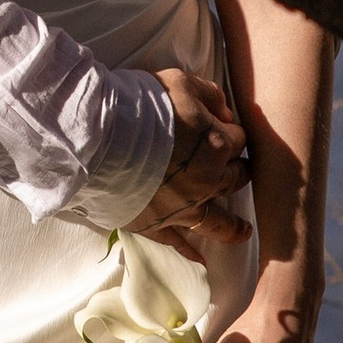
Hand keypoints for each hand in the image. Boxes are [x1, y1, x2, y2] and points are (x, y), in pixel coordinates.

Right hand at [127, 65, 247, 250]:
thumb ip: (209, 95)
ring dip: (233, 227)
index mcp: (217, 144)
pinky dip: (190, 252)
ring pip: (218, 221)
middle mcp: (208, 180)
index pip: (238, 139)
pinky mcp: (157, 224)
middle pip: (235, 178)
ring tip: (244, 232)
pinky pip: (179, 242)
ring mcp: (184, 207)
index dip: (230, 131)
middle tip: (236, 171)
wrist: (98, 139)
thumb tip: (225, 111)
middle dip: (237, 172)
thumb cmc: (138, 105)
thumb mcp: (180, 81)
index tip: (221, 128)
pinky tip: (200, 261)